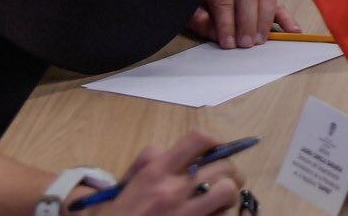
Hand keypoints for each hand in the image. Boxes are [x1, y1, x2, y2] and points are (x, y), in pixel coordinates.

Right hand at [107, 130, 242, 214]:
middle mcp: (173, 190)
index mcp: (156, 172)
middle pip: (222, 165)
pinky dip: (222, 214)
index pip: (198, 140)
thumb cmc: (118, 215)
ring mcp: (185, 214)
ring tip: (222, 199)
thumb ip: (148, 161)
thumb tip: (170, 151)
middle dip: (229, 170)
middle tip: (225, 178)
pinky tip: (214, 215)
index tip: (214, 150)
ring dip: (229, 193)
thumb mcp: (126, 183)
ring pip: (228, 191)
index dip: (214, 141)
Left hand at [187, 0, 296, 48]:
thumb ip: (202, 20)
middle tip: (246, 44)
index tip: (228, 43)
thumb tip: (219, 33)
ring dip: (264, 21)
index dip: (226, 23)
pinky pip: (279, 5)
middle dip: (248, 22)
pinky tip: (293, 31)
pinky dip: (288, 18)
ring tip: (261, 41)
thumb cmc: (201, 1)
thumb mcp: (193, 9)